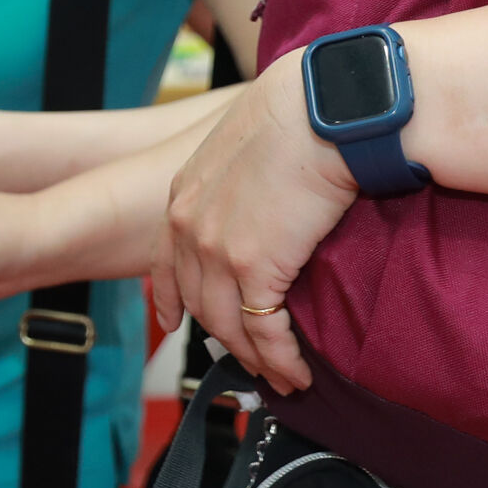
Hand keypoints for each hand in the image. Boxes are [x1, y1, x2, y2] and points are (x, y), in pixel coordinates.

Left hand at [153, 48, 357, 393]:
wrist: (321, 109)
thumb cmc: (303, 114)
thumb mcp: (250, 145)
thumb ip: (245, 177)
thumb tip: (273, 188)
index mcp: (184, 195)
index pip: (166, 260)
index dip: (172, 298)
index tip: (174, 321)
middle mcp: (188, 227)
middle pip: (199, 302)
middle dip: (224, 340)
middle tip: (250, 363)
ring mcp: (215, 251)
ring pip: (229, 326)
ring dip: (257, 359)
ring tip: (282, 378)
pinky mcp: (254, 268)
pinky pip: (264, 331)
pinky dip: (280, 359)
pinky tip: (297, 373)